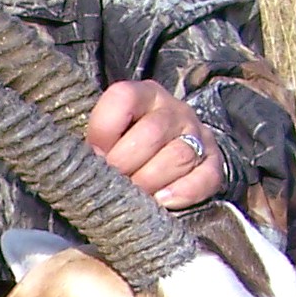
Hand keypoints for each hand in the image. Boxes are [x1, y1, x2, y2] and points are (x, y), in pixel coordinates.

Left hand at [85, 80, 223, 207]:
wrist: (171, 148)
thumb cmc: (128, 143)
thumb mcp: (110, 132)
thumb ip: (98, 141)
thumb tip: (83, 167)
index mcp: (143, 95)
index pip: (123, 98)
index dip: (104, 129)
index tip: (93, 154)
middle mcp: (173, 110)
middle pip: (151, 133)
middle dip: (125, 164)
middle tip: (111, 183)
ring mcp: (196, 134)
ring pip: (178, 156)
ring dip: (150, 182)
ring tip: (133, 197)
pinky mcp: (213, 160)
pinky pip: (205, 176)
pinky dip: (183, 192)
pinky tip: (162, 201)